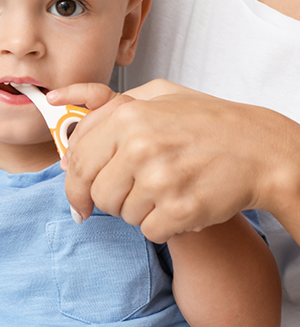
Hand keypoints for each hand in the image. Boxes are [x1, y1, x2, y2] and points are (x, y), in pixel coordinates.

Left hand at [47, 80, 299, 243]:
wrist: (260, 149)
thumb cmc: (206, 122)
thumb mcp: (156, 96)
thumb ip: (106, 109)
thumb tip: (65, 144)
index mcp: (128, 116)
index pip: (77, 160)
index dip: (72, 184)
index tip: (77, 197)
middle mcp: (139, 147)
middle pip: (95, 192)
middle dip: (104, 199)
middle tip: (126, 194)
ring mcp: (160, 180)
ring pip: (121, 213)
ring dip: (137, 208)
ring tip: (163, 189)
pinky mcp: (180, 210)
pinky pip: (148, 231)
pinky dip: (160, 224)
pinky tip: (177, 203)